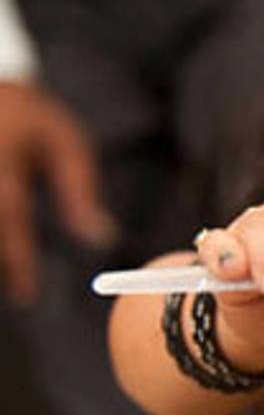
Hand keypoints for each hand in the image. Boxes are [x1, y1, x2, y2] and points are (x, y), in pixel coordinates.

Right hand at [0, 82, 114, 305]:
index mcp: (2, 160)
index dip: (18, 261)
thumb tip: (102, 238)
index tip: (28, 296)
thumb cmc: (31, 118)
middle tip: (19, 292)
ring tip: (13, 277)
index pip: (10, 216)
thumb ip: (80, 191)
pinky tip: (5, 249)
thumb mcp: (66, 144)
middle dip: (0, 262)